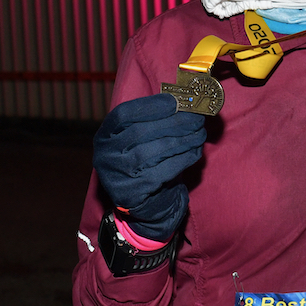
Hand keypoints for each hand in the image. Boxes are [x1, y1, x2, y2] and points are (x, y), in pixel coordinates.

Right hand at [93, 93, 206, 240]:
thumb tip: (185, 100)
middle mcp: (105, 155)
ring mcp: (116, 175)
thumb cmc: (150, 164)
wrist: (148, 205)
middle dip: (174, 122)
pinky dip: (183, 159)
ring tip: (200, 134)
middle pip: (140, 132)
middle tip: (197, 118)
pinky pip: (162, 171)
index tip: (176, 101)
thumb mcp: (145, 139)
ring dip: (182, 140)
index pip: (123, 115)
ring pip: (153, 151)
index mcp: (105, 136)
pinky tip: (195, 152)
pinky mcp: (132, 193)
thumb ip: (157, 120)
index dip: (150, 106)